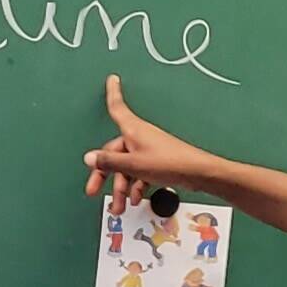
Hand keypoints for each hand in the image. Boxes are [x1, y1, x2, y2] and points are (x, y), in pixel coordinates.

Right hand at [83, 76, 224, 215]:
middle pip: (114, 153)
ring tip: (119, 206)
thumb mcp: (133, 165)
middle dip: (105, 175)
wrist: (197, 173)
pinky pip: (139, 172)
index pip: (117, 108)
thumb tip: (89, 158)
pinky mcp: (156, 162)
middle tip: (94, 191)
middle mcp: (139, 137)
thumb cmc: (169, 162)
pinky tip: (136, 198)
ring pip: (127, 167)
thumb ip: (110, 162)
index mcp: (132, 130)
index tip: (112, 79)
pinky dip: (135, 185)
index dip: (113, 94)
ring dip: (121, 188)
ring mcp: (148, 150)